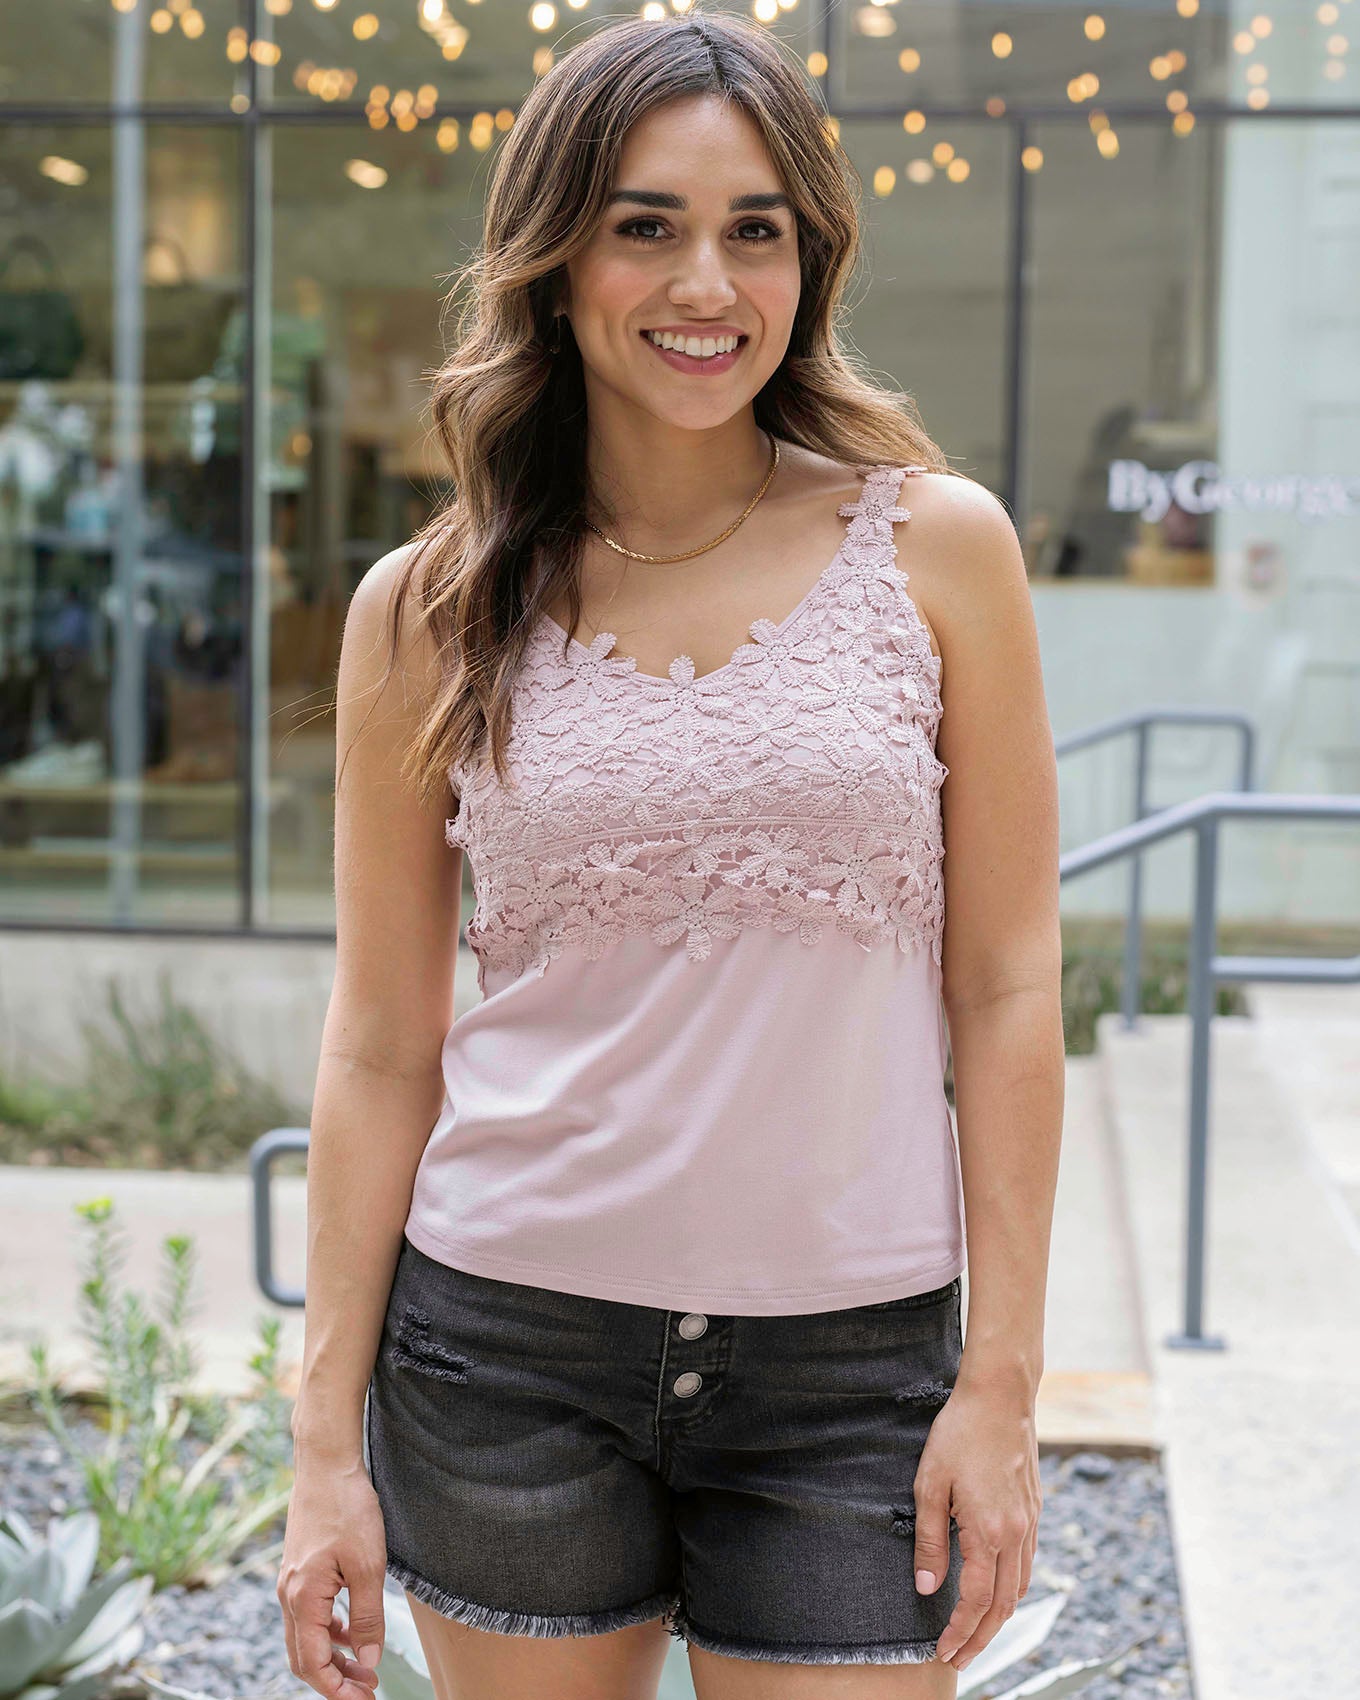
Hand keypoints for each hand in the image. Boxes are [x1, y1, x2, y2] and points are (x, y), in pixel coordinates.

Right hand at [277, 1454, 387, 1696]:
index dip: (337, 1690)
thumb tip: (369, 1661)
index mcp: (303, 1599)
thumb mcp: (369, 1565)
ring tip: (365, 1668)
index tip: (364, 1699)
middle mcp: (289, 1596)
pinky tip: (353, 1632)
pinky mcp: (299, 1571)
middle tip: (367, 1691)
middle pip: (304, 1658)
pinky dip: (330, 1632)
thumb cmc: (348, 1508)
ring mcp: (291, 1583)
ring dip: (333, 1658)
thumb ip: (368, 1617)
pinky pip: (310, 1615)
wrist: (326, 1465)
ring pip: (307, 1638)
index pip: (313, 1664)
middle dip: (334, 1680)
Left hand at [911, 1377, 1041, 1671]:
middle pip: (1003, 1607)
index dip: (959, 1633)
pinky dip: (1012, 1590)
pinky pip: (1027, 1564)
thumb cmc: (960, 1434)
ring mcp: (1030, 1523)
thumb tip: (925, 1587)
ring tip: (976, 1635)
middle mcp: (1016, 1535)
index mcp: (989, 1532)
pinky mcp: (1034, 1511)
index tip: (943, 1652)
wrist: (1000, 1396)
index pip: (974, 1601)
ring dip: (999, 1619)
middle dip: (981, 1639)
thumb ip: (929, 1540)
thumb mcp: (930, 1485)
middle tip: (959, 1660)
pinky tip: (997, 1592)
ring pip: (1020, 1589)